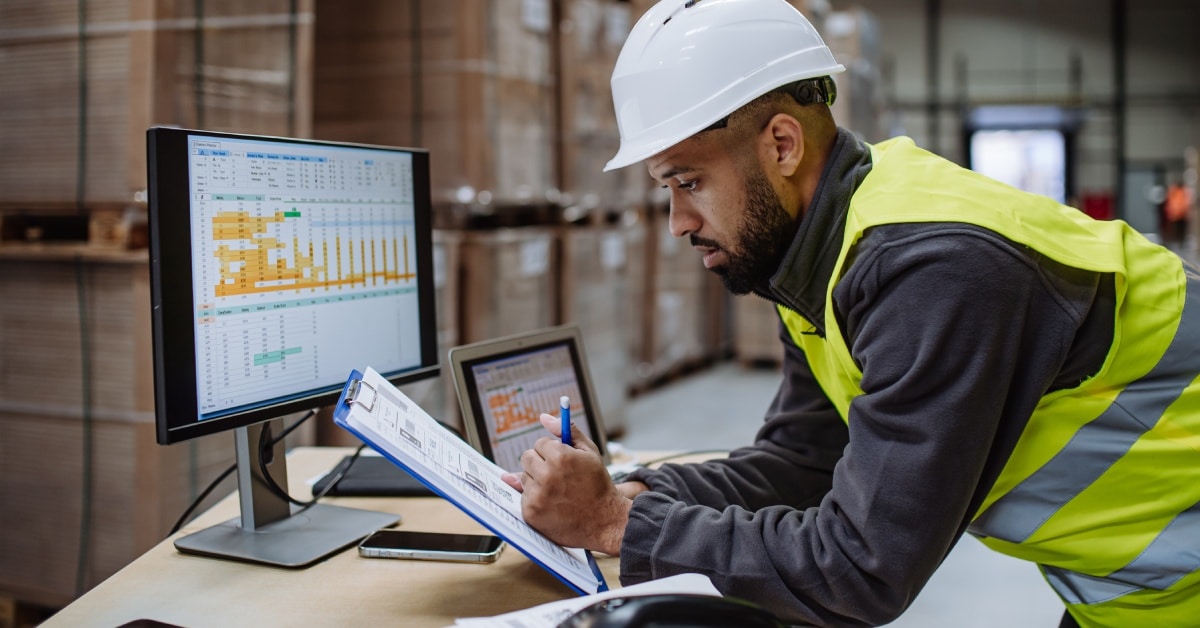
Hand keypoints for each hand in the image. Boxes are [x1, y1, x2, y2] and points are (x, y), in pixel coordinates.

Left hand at [501, 413, 630, 554]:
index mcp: (560, 457)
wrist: (604, 521)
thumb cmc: (597, 484)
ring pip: (523, 477)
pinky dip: (535, 499)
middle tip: (558, 476)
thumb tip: (543, 417)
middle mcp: (546, 476)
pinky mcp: (530, 513)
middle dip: (540, 463)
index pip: (539, 443)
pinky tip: (553, 503)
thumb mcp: (589, 452)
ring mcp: (537, 496)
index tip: (563, 462)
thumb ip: (566, 431)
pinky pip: (523, 496)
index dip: (552, 451)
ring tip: (557, 491)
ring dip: (536, 481)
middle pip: (527, 458)